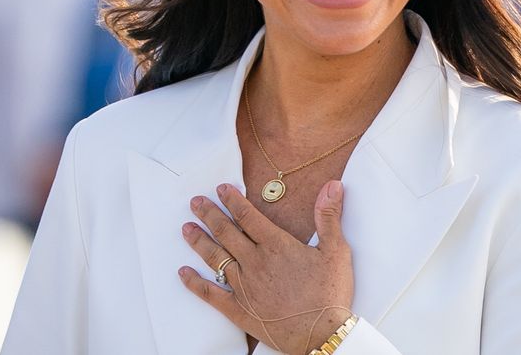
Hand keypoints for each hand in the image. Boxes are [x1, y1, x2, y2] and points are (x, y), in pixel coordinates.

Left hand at [180, 181, 353, 354]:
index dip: (232, 200)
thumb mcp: (336, 251)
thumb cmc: (329, 294)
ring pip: (215, 257)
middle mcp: (255, 262)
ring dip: (199, 241)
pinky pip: (210, 293)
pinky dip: (194, 282)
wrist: (321, 335)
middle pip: (226, 232)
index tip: (220, 189)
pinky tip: (183, 272)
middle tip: (195, 202)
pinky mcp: (239, 309)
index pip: (248, 216)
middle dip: (209, 214)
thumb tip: (332, 186)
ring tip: (186, 228)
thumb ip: (329, 216)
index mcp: (276, 246)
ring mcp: (244, 286)